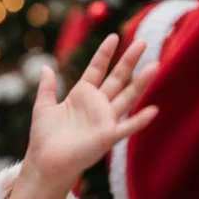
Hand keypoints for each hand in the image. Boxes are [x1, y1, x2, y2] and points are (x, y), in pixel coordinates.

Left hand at [24, 34, 158, 185]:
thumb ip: (47, 87)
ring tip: (155, 66)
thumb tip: (45, 67)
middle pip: (117, 78)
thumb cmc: (44, 136)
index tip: (113, 37)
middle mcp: (97, 105)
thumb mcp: (43, 106)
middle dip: (129, 61)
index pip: (96, 69)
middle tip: (142, 42)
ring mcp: (105, 119)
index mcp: (81, 95)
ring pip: (127, 97)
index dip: (104, 54)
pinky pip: (127, 126)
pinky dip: (140, 119)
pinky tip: (153, 109)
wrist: (46, 160)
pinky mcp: (108, 136)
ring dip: (141, 83)